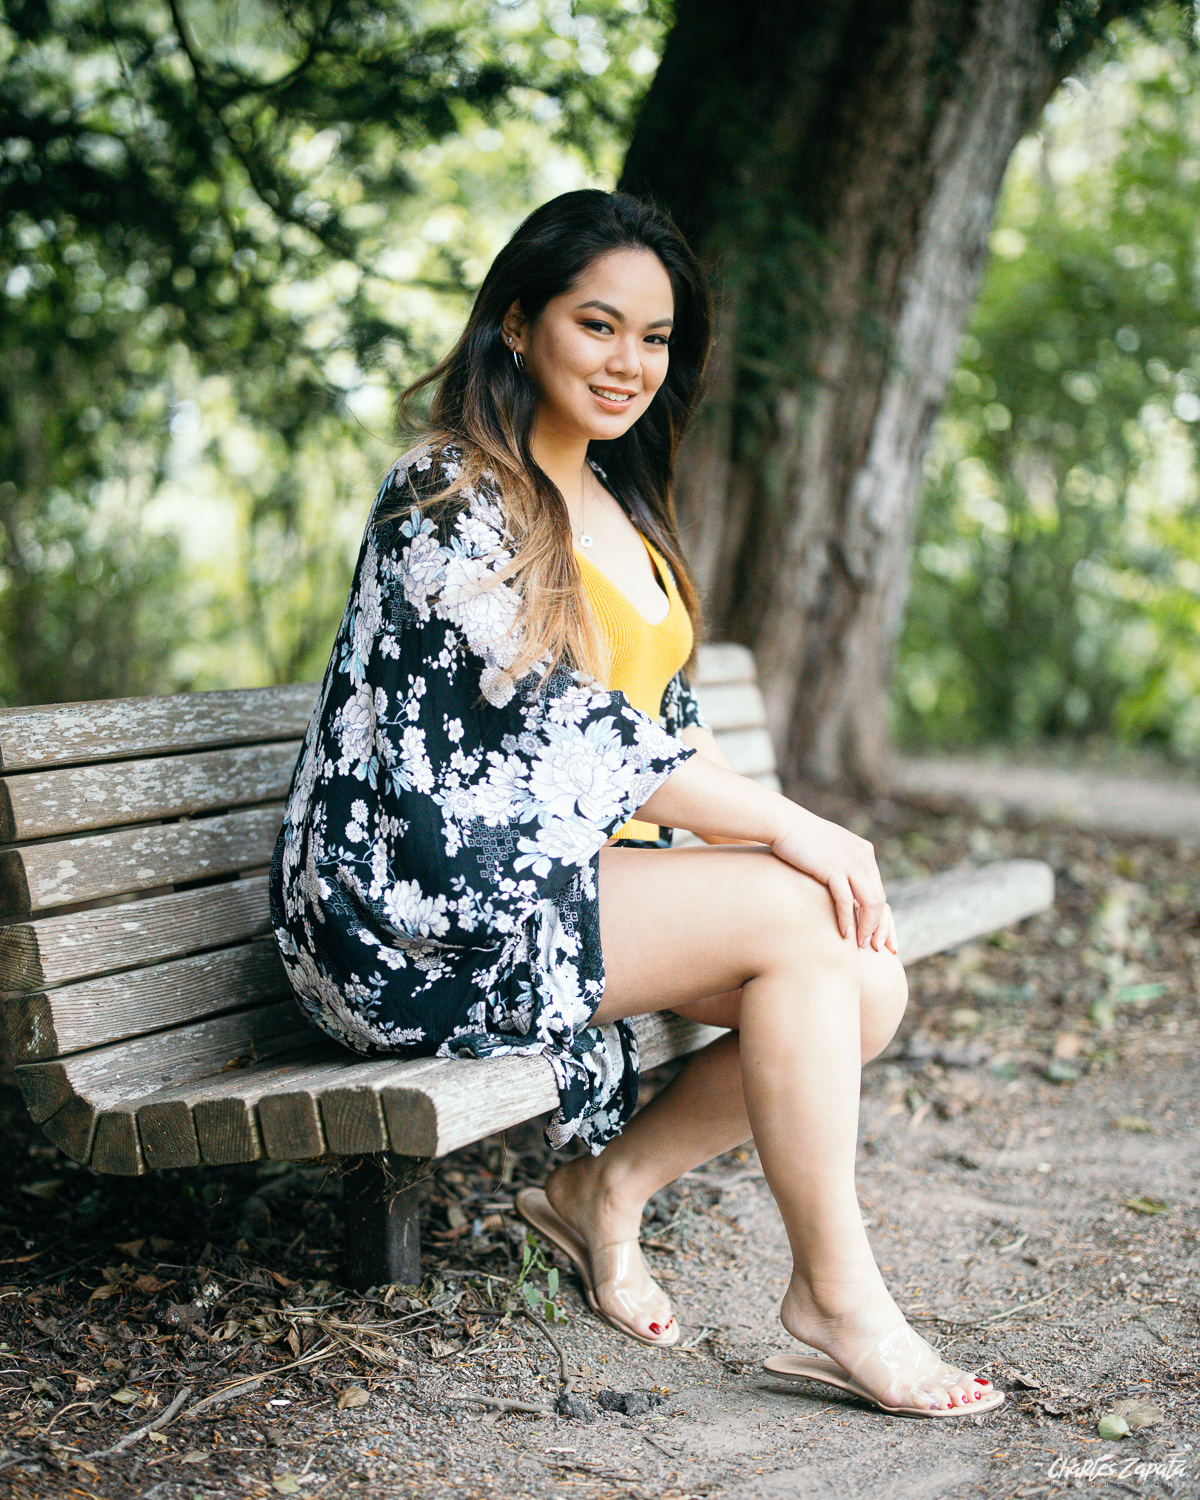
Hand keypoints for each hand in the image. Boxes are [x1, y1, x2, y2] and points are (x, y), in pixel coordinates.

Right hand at [770, 808, 894, 951]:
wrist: (782, 823)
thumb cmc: (799, 840)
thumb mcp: (828, 852)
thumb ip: (840, 869)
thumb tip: (844, 893)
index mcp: (864, 852)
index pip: (880, 891)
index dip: (883, 917)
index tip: (883, 938)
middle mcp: (862, 856)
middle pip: (880, 899)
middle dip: (879, 927)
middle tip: (876, 948)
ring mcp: (849, 861)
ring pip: (870, 902)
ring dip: (867, 926)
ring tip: (860, 945)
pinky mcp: (833, 868)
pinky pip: (846, 900)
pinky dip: (847, 919)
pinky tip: (844, 934)